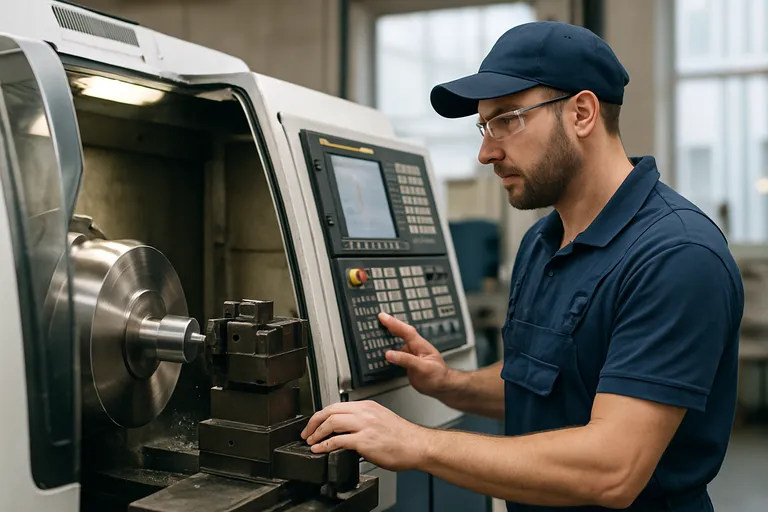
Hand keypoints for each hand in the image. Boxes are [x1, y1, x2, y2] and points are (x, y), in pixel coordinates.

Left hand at [300, 400, 428, 470]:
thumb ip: (363, 422)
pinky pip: (338, 441)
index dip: (321, 415)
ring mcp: (365, 426)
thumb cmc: (403, 437)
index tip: (314, 424)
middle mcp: (365, 412)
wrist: (418, 445)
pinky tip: (320, 450)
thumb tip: (347, 431)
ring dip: (317, 433)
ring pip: (331, 422)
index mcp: (368, 406)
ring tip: (311, 441)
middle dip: (313, 422)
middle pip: (330, 411)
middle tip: (307, 433)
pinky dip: (325, 445)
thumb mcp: (381, 420)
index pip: (337, 406)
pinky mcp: (365, 441)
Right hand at [378, 312, 452, 397]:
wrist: (442, 387)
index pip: (405, 330)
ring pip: (399, 341)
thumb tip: (389, 354)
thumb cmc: (437, 376)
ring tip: (379, 329)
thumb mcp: (422, 367)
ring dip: (390, 335)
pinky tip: (385, 349)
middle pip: (402, 332)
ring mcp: (413, 354)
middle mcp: (416, 347)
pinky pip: (398, 352)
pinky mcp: (409, 362)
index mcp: (420, 345)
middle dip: (391, 324)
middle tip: (380, 317)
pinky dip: (390, 348)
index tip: (382, 316)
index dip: (393, 323)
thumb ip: (406, 359)